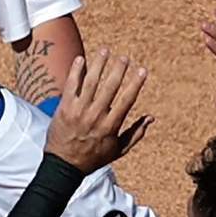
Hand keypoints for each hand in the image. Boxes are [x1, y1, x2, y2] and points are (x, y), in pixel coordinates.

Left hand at [45, 49, 152, 173]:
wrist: (64, 165)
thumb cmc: (93, 158)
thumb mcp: (118, 150)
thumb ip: (136, 133)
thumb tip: (151, 118)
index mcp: (111, 126)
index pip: (126, 100)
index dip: (135, 83)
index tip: (142, 70)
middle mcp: (96, 116)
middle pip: (110, 87)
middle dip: (118, 69)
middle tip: (124, 57)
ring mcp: (79, 111)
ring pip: (91, 82)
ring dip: (99, 64)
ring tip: (105, 51)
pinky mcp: (64, 108)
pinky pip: (71, 85)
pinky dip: (76, 71)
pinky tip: (81, 59)